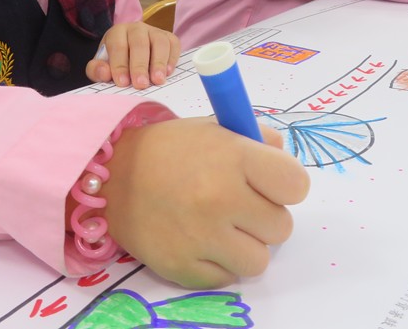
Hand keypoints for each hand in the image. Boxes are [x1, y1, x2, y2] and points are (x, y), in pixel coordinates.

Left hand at [85, 22, 180, 88]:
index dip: (120, 65)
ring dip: (158, 62)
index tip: (122, 83)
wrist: (132, 54)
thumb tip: (104, 73)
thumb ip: (97, 70)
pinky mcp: (169, 37)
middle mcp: (136, 28)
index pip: (118, 46)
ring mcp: (154, 31)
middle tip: (141, 84)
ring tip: (157, 80)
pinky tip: (167, 72)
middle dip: (140, 65)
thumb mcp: (103, 66)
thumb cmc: (116, 62)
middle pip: (139, 43)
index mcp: (117, 32)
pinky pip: (173, 44)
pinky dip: (172, 58)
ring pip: (159, 42)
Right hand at [101, 118, 309, 287]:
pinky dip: (217, 263)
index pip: (296, 184)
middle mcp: (220, 198)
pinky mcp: (183, 268)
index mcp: (234, 157)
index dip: (285, 184)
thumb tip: (284, 160)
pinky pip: (226, 278)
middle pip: (281, 227)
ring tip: (220, 227)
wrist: (111, 176)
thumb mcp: (214, 128)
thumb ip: (257, 139)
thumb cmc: (170, 150)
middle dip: (263, 216)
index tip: (268, 183)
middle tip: (238, 204)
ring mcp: (201, 237)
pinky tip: (198, 240)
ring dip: (244, 246)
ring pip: (258, 261)